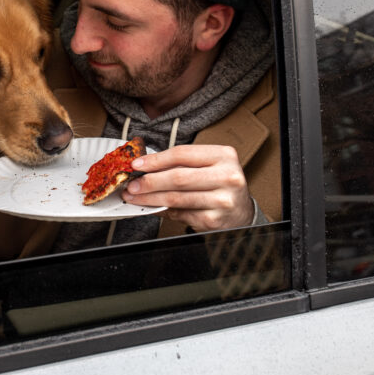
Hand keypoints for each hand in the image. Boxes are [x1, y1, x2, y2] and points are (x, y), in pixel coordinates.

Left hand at [124, 144, 254, 232]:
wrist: (241, 212)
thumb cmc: (220, 184)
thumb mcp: (209, 166)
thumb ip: (182, 164)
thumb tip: (145, 168)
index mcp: (224, 156)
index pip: (182, 154)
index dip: (156, 160)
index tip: (137, 164)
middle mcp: (227, 176)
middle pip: (178, 177)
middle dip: (149, 181)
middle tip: (132, 185)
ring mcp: (222, 200)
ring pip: (176, 198)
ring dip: (150, 198)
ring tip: (135, 197)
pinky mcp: (214, 220)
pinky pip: (180, 215)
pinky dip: (162, 211)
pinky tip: (152, 208)